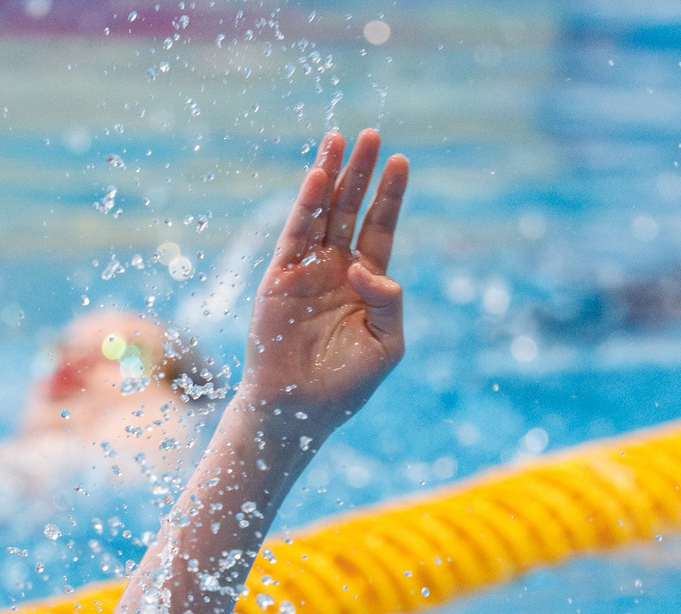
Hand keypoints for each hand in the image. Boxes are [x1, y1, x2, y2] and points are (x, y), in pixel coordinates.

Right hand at [239, 128, 407, 433]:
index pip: (379, 229)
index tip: (401, 162)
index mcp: (366, 283)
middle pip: (351, 210)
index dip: (389, 196)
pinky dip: (306, 205)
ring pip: (321, 213)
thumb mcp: (387, 344)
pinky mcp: (279, 278)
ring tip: (341, 139)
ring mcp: (306, 270)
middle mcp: (336, 269)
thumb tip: (364, 266)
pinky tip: (317, 177)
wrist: (300, 410)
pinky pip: (295, 234)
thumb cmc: (346, 385)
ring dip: (331, 176)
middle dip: (362, 173)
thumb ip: (388, 300)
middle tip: (373, 135)